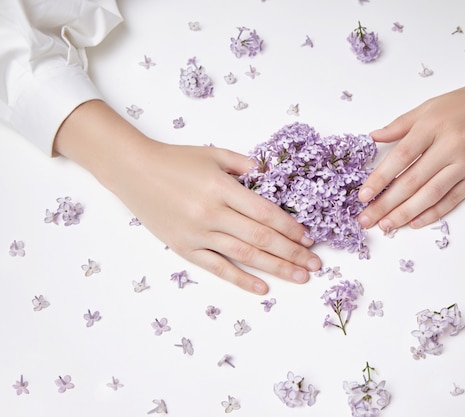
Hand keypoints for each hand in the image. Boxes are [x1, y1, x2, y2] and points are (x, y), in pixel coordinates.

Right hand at [118, 143, 322, 294]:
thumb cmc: (175, 160)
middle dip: (292, 253)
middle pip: (261, 237)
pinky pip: (217, 267)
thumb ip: (245, 165)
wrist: (132, 171)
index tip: (308, 238)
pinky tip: (262, 288)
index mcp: (222, 188)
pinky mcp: (185, 248)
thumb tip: (272, 176)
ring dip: (276, 268)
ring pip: (245, 255)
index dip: (291, 228)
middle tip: (315, 265)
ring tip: (300, 277)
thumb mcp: (214, 154)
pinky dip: (241, 279)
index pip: (266, 213)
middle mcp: (212, 213)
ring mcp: (198, 233)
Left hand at [357, 24, 464, 231]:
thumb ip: (401, 124)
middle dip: (386, 204)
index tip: (363, 196)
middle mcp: (449, 146)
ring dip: (405, 214)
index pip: (400, 157)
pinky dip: (432, 214)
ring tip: (386, 226)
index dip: (380, 179)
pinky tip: (414, 223)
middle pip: (412, 181)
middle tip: (367, 220)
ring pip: (430, 195)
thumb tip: (372, 137)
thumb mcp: (431, 105)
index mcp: (432, 125)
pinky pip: (452, 200)